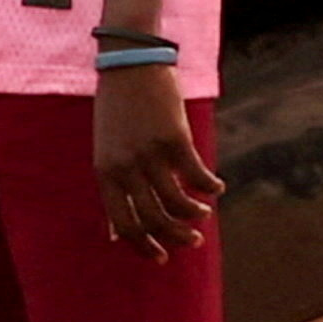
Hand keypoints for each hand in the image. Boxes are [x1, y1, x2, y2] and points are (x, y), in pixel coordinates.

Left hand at [95, 62, 222, 254]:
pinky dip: (210, 187)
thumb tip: (115, 232)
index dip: (144, 246)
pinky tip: (217, 188)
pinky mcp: (174, 139)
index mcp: (105, 173)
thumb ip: (114, 185)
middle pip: (153, 218)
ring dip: (194, 214)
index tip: (163, 256)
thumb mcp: (106, 149)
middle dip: (175, 236)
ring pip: (176, 203)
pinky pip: (196, 175)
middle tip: (192, 241)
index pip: (124, 224)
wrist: (129, 65)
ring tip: (204, 214)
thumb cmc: (118, 108)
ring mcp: (150, 155)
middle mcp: (126, 169)